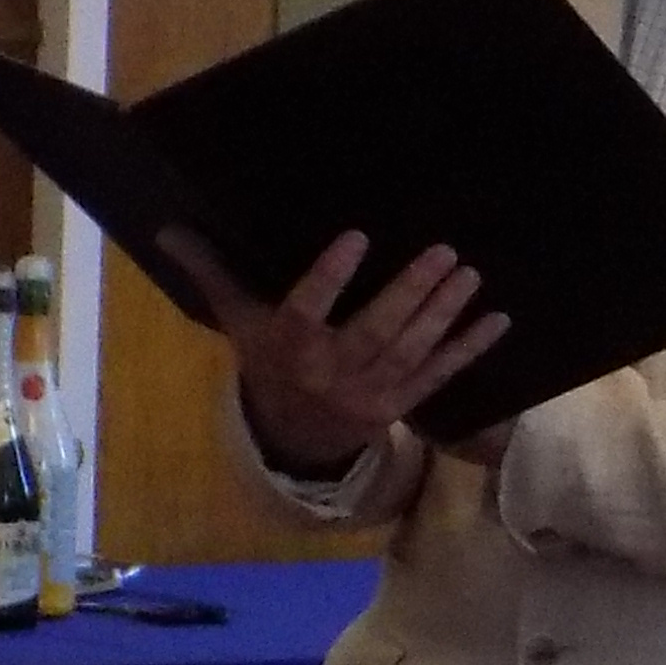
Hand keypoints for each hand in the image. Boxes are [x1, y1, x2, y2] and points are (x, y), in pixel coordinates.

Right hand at [163, 229, 508, 469]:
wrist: (296, 438)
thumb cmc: (268, 363)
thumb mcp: (238, 321)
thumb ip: (212, 272)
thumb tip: (167, 226)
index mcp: (289, 347)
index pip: (308, 310)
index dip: (330, 278)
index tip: (356, 237)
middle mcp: (332, 372)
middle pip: (375, 332)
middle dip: (410, 293)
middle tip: (444, 252)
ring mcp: (372, 392)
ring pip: (411, 351)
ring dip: (444, 314)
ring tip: (469, 273)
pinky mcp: (402, 403)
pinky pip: (439, 375)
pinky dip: (470, 349)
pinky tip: (498, 320)